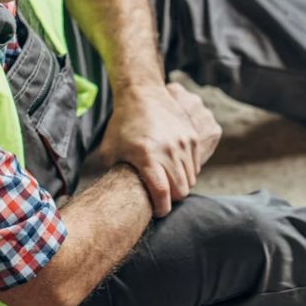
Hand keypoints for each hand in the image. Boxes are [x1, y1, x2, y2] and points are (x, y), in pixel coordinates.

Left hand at [95, 81, 221, 216]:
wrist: (142, 92)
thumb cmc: (122, 123)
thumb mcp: (110, 150)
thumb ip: (113, 174)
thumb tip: (113, 196)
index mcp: (147, 156)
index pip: (162, 194)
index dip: (161, 209)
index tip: (157, 212)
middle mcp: (168, 150)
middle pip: (181, 190)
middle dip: (172, 199)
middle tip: (162, 198)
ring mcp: (183, 143)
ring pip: (190, 179)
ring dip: (180, 185)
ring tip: (167, 182)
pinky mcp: (191, 137)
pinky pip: (195, 165)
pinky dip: (187, 171)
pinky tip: (174, 168)